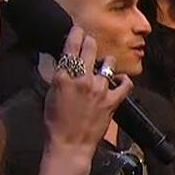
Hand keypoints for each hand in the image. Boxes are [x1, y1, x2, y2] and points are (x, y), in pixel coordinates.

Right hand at [44, 27, 134, 157]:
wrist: (70, 144)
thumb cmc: (55, 123)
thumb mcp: (50, 94)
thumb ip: (58, 75)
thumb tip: (62, 62)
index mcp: (64, 77)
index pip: (71, 47)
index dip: (76, 34)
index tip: (78, 30)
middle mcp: (83, 78)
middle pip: (90, 47)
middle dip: (90, 42)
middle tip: (89, 42)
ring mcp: (100, 89)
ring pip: (108, 62)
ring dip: (105, 63)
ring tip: (103, 67)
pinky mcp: (113, 100)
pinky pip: (125, 83)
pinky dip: (123, 80)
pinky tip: (119, 80)